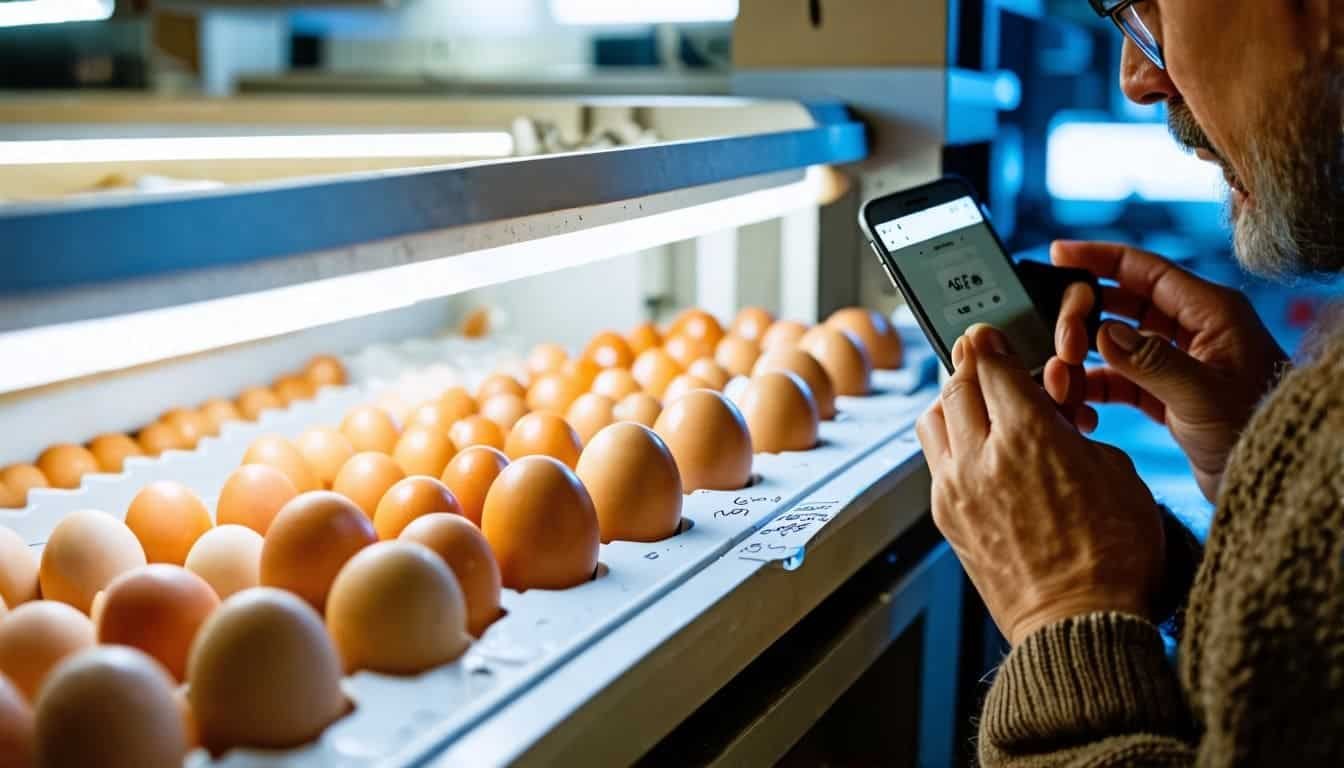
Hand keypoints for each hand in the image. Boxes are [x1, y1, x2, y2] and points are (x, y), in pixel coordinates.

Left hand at [918, 324, 1166, 645]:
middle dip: (967, 363)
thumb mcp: (1116, 472)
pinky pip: (934, 461)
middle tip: (979, 355)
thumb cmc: (1115, 553)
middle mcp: (980, 457)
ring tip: (974, 401)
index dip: (989, 341)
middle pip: (954, 384)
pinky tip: (974, 449)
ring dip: (950, 401)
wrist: (1080, 624)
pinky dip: (948, 442)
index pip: (989, 363)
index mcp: (1028, 435)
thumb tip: (1049, 417)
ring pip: (932, 420)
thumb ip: (1072, 431)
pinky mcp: (946, 518)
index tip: (988, 333)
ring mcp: (954, 489)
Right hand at [1045, 241, 1287, 500]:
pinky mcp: (1165, 394)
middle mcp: (1192, 330)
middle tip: (1060, 344)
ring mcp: (1176, 362)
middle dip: (1082, 320)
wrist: (1276, 478)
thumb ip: (1151, 361)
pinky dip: (1093, 389)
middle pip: (1120, 304)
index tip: (1056, 254)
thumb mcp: (1203, 394)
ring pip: (1112, 343)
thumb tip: (1101, 333)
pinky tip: (1078, 405)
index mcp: (1210, 311)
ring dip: (1082, 359)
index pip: (1143, 269)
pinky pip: (1116, 380)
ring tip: (1061, 380)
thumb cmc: (1255, 430)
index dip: (1097, 258)